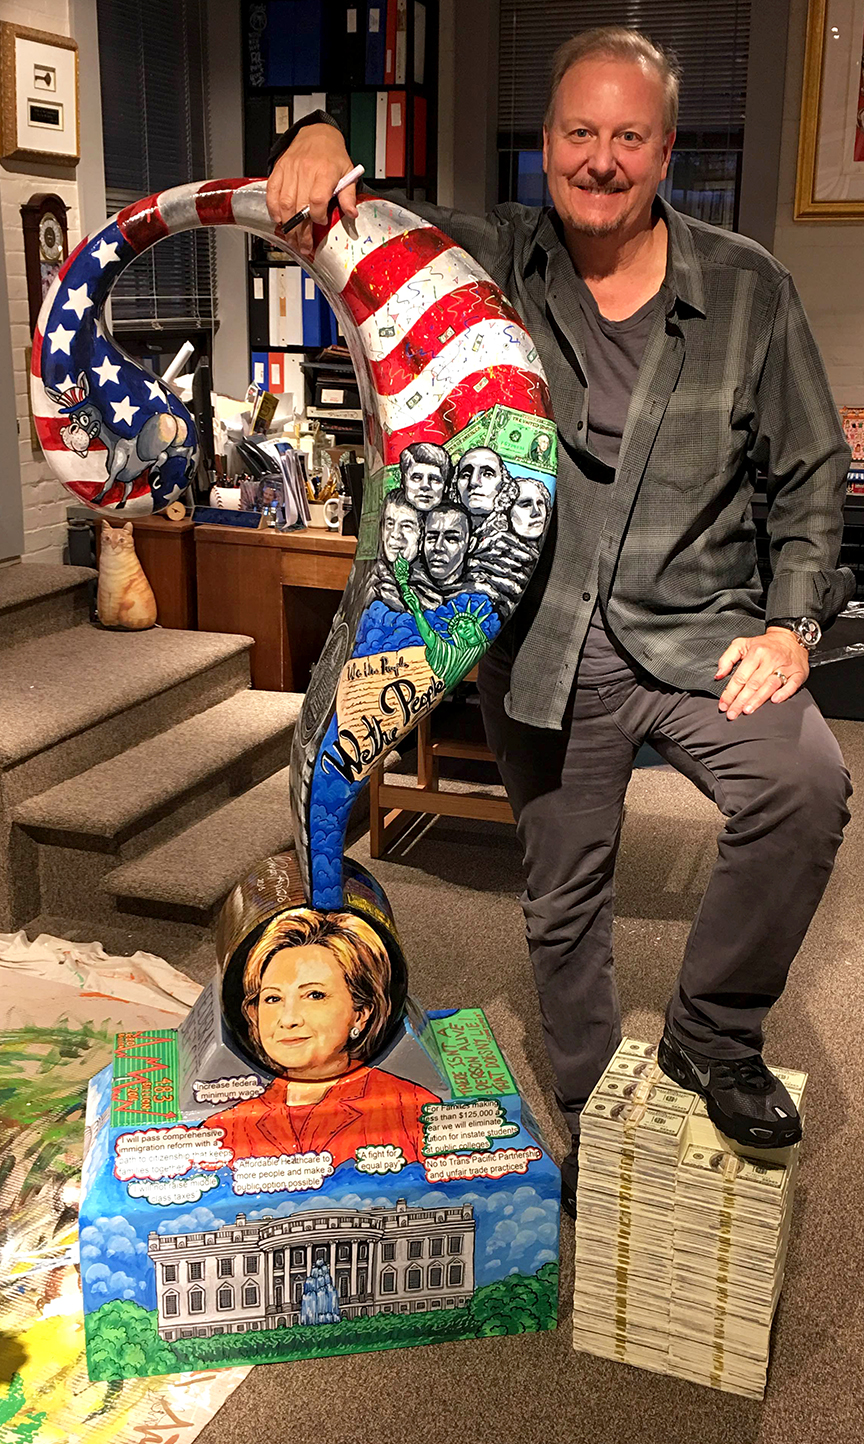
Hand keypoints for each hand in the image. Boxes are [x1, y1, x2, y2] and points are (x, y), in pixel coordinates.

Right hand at [265, 124, 357, 261]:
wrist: (317, 133)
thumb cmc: (332, 154)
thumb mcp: (348, 171)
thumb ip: (349, 195)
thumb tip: (351, 214)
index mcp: (324, 172)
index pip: (317, 200)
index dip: (318, 216)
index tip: (322, 223)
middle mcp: (305, 171)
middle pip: (299, 206)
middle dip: (301, 230)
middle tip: (304, 246)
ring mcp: (290, 170)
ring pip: (284, 203)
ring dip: (287, 224)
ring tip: (292, 239)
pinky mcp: (279, 170)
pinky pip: (272, 192)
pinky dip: (273, 208)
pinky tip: (278, 220)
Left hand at [715, 628, 809, 719]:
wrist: (790, 638)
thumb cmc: (764, 645)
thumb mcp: (741, 644)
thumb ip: (727, 658)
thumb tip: (718, 675)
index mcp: (756, 653)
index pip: (740, 676)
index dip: (730, 692)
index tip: (723, 705)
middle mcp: (770, 660)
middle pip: (753, 683)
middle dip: (741, 700)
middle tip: (732, 713)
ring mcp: (785, 667)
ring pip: (770, 685)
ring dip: (758, 699)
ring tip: (747, 710)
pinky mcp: (798, 673)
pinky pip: (792, 684)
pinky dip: (784, 693)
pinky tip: (775, 701)